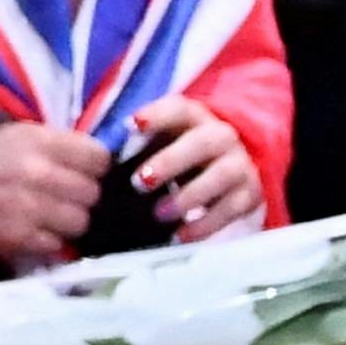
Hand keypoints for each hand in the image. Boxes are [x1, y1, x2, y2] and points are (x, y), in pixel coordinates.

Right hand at [0, 117, 112, 273]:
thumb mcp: (9, 134)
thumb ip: (52, 145)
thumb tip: (91, 161)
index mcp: (38, 140)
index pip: (99, 157)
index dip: (91, 165)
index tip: (79, 169)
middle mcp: (40, 173)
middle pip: (93, 192)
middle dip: (80, 195)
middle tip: (60, 195)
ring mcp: (31, 209)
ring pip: (79, 221)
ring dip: (66, 221)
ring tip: (46, 216)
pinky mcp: (19, 239)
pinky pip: (56, 244)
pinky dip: (46, 240)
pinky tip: (28, 230)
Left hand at [127, 96, 265, 244]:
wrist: (224, 166)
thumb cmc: (176, 152)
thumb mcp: (158, 141)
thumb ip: (134, 146)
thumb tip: (96, 165)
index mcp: (193, 117)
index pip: (178, 109)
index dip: (156, 115)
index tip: (131, 126)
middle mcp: (221, 136)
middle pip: (202, 143)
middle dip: (171, 162)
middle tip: (141, 182)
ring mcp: (239, 164)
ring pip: (222, 176)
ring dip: (189, 196)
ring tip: (159, 213)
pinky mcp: (248, 193)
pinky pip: (231, 209)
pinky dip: (205, 225)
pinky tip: (180, 235)